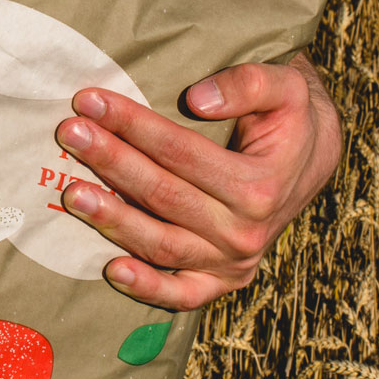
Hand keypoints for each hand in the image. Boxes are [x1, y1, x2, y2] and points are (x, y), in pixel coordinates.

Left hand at [54, 53, 340, 310]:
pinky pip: (181, 294)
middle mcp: (246, 231)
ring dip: (112, 219)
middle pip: (162, 195)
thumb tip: (197, 99)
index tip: (90, 100)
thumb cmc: (289, 118)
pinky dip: (146, 288)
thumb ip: (249, 84)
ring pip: (161, 244)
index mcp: (259, 185)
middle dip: (111, 161)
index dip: (134, 125)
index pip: (181, 152)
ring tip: (71, 192)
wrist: (309, 161)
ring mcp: (231, 262)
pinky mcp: (220, 282)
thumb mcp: (287, 87)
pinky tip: (110, 269)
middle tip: (69, 133)